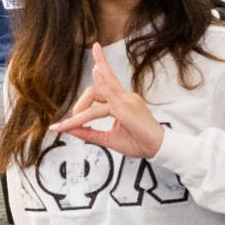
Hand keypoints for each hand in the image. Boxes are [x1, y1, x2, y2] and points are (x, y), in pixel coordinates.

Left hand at [50, 43, 164, 158]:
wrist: (159, 149)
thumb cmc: (139, 143)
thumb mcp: (108, 139)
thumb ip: (89, 133)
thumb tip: (69, 129)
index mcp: (122, 102)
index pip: (102, 86)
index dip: (84, 95)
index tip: (71, 113)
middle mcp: (125, 97)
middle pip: (94, 89)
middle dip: (79, 106)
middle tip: (70, 123)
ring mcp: (126, 99)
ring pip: (97, 92)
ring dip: (79, 109)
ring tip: (66, 124)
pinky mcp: (126, 106)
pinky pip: (108, 94)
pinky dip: (97, 87)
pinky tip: (93, 75)